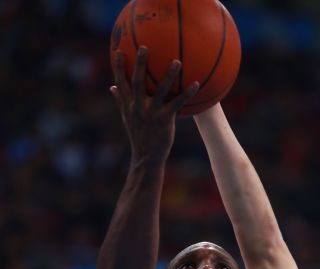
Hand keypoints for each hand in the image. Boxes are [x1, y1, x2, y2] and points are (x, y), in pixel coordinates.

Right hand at [110, 47, 198, 163]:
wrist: (146, 157)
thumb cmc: (138, 136)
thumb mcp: (126, 118)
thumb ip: (120, 101)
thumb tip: (111, 86)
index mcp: (129, 106)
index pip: (121, 83)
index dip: (119, 67)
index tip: (118, 50)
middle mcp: (138, 108)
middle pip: (138, 82)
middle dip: (140, 64)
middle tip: (144, 47)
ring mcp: (151, 114)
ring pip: (160, 91)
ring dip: (169, 75)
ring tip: (177, 61)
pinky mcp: (165, 120)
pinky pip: (177, 104)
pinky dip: (187, 94)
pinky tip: (196, 84)